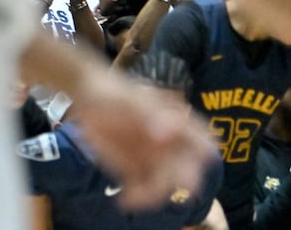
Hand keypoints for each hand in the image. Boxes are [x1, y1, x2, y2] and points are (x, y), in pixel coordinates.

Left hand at [67, 68, 218, 210]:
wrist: (87, 94)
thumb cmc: (114, 90)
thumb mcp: (130, 99)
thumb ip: (150, 115)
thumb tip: (165, 136)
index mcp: (178, 125)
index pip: (203, 143)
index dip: (203, 154)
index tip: (193, 160)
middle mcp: (170, 146)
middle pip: (187, 171)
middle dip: (178, 182)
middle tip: (161, 185)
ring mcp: (153, 160)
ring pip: (164, 185)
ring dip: (155, 194)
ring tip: (134, 196)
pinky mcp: (133, 169)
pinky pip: (141, 188)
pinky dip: (137, 197)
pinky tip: (125, 199)